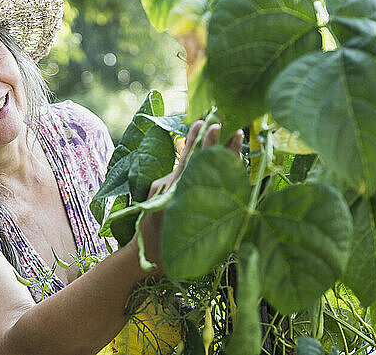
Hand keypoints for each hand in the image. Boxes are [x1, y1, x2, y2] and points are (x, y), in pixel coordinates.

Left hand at [133, 120, 243, 274]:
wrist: (141, 256)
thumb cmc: (173, 250)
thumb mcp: (197, 236)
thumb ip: (212, 215)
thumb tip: (235, 197)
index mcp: (185, 200)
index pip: (207, 169)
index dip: (222, 151)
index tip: (232, 132)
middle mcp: (174, 190)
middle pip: (194, 159)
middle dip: (207, 139)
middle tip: (218, 120)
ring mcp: (164, 187)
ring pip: (185, 162)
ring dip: (195, 142)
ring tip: (202, 123)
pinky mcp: (157, 187)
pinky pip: (178, 173)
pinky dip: (188, 160)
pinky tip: (194, 145)